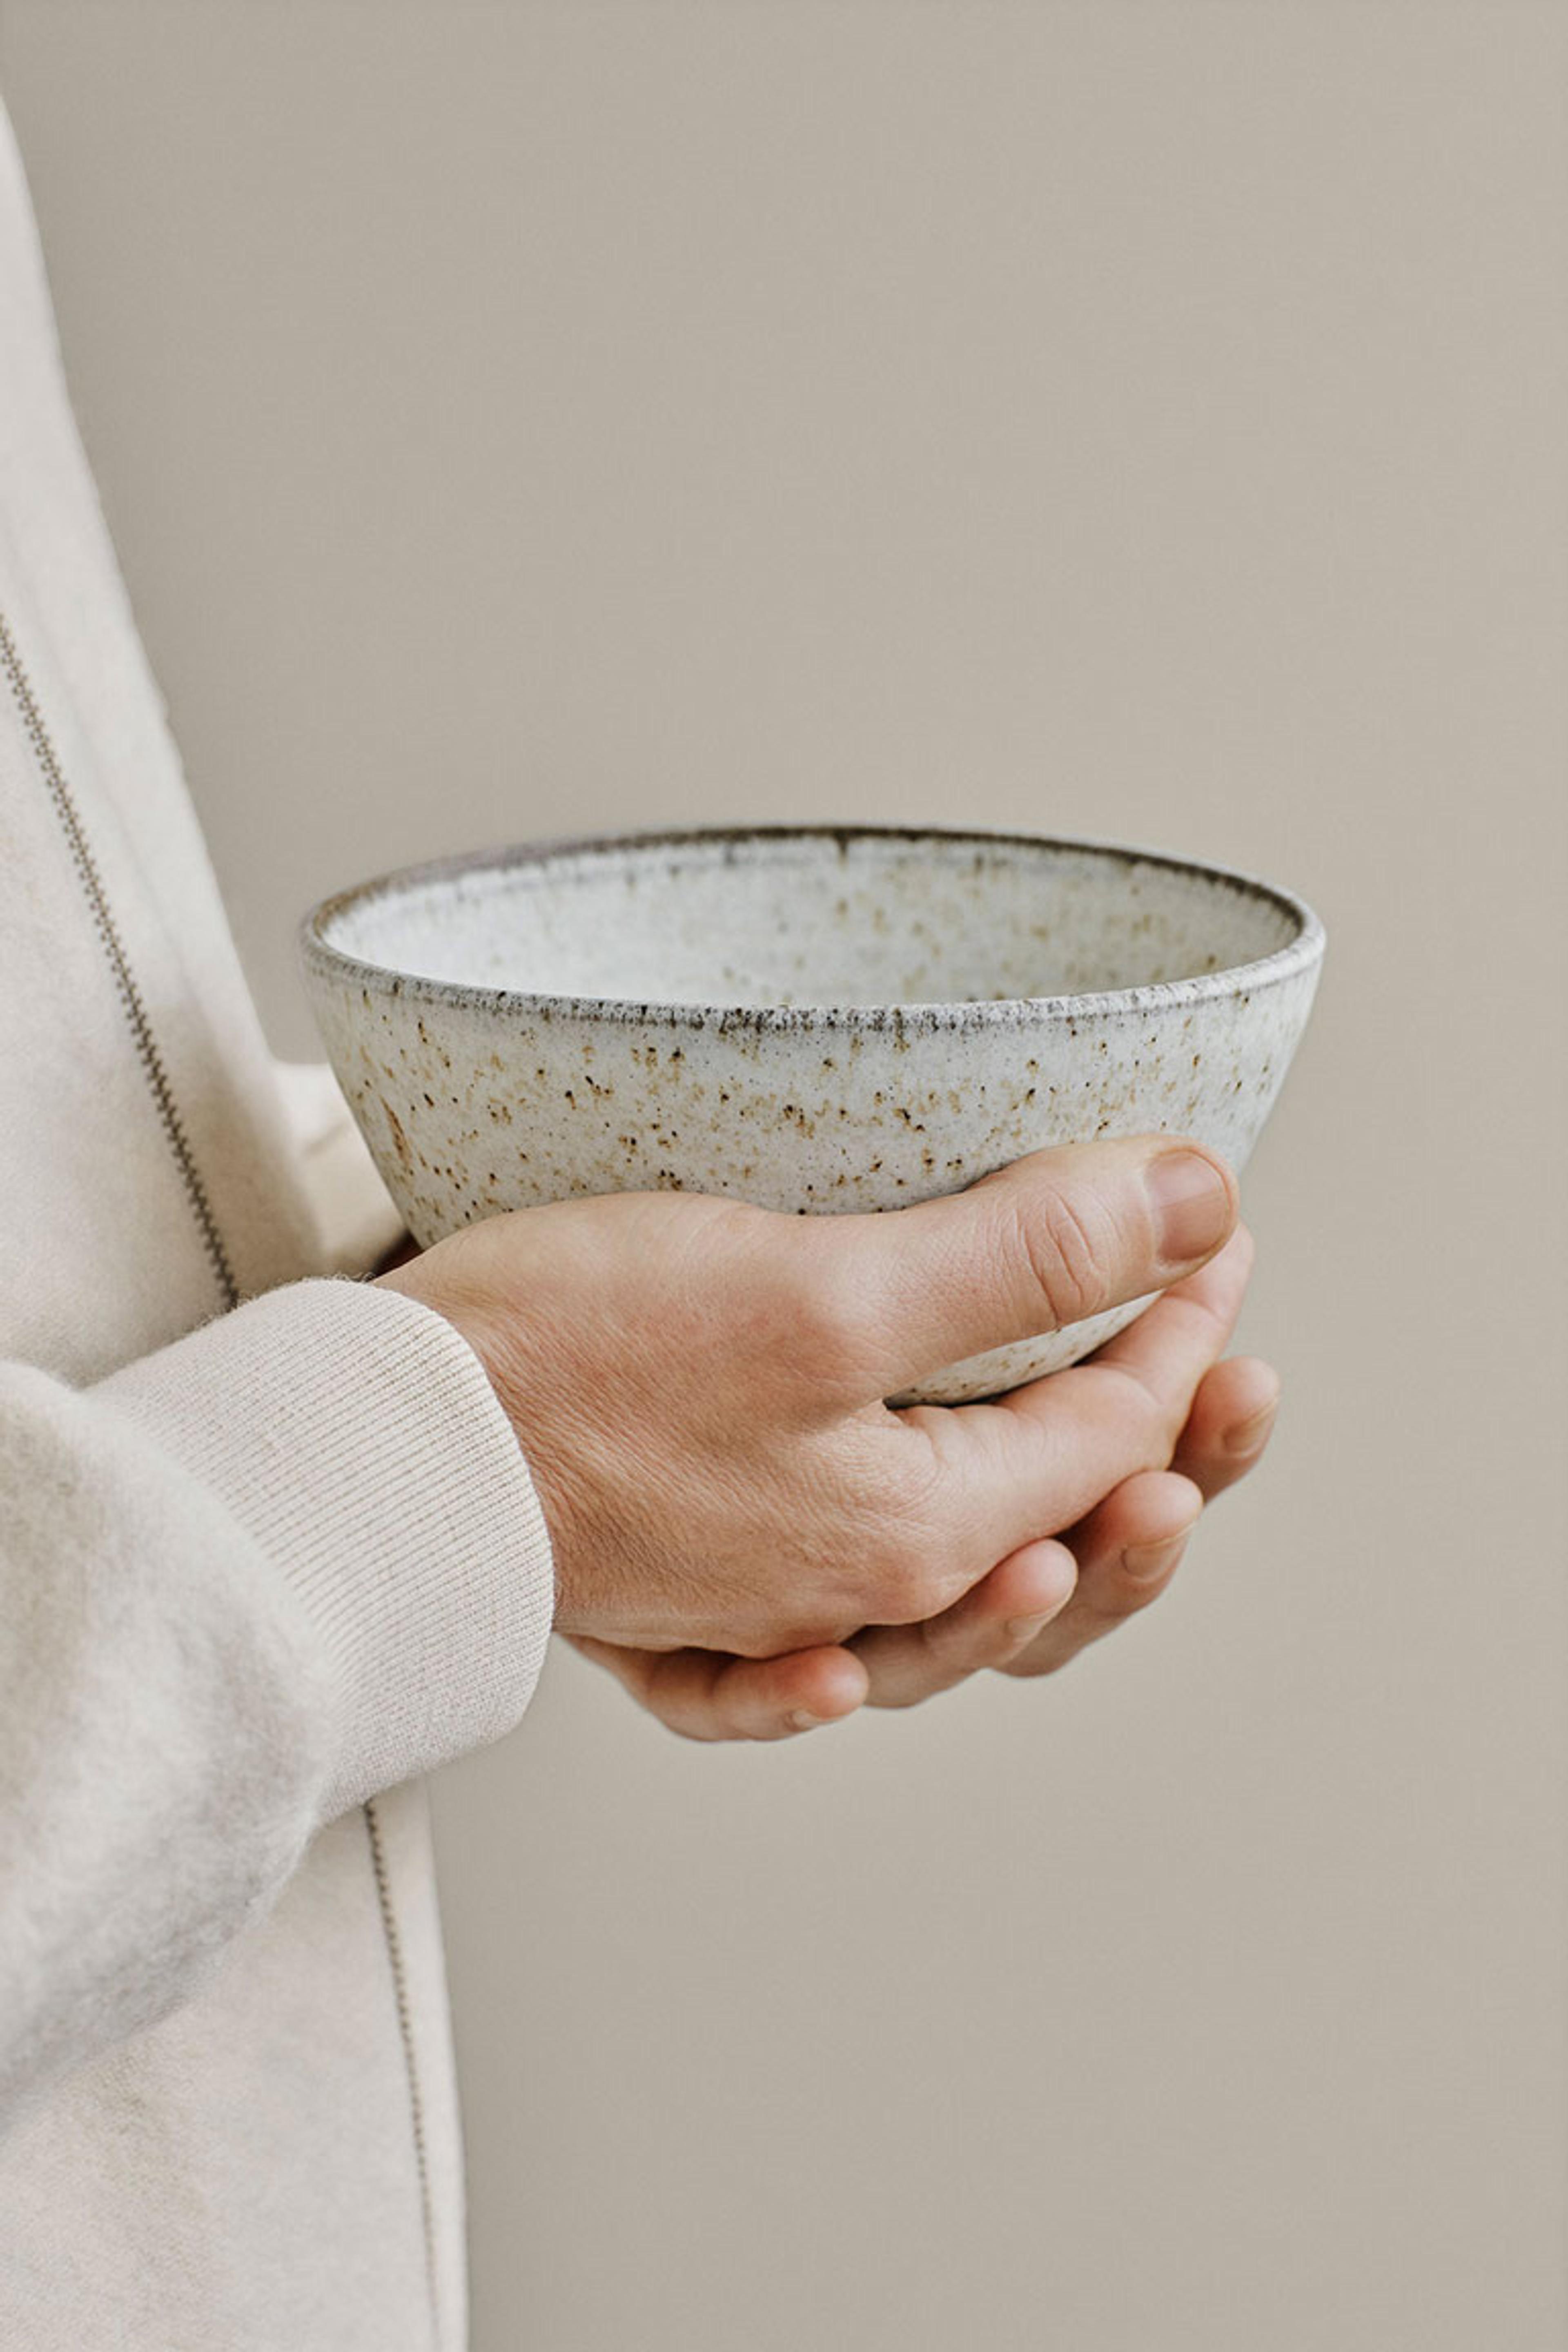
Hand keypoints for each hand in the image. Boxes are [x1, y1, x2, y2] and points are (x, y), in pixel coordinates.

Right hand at [570, 1228, 1274, 1735]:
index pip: (1106, 1426)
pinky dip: (856, 1668)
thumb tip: (1191, 1202)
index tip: (1212, 1219)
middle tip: (1229, 1350)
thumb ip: (1017, 1257)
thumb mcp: (822, 1289)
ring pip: (957, 1594)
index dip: (1180, 1313)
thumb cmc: (579, 1360)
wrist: (382, 1444)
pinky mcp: (678, 1587)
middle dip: (1166, 1444)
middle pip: (1057, 1534)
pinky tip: (875, 1664)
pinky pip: (789, 1670)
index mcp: (911, 1532)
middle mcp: (854, 1592)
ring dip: (1060, 1541)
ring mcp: (764, 1599)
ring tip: (1144, 1481)